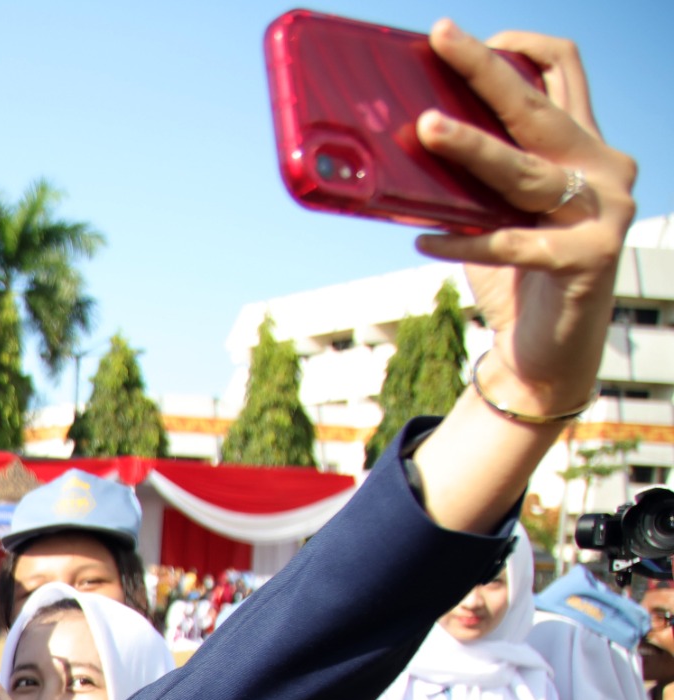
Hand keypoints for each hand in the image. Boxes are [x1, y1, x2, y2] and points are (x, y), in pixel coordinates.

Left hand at [414, 24, 633, 417]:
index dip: (516, 47)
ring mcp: (604, 211)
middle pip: (536, 106)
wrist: (546, 353)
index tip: (461, 41)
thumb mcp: (491, 211)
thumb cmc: (514, 275)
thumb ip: (469, 177)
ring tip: (425, 128)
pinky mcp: (588, 258)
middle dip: (484, 70)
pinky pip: (514, 243)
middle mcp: (603, 167)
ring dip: (472, 148)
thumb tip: (401, 139)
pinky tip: (424, 239)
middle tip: (441, 40)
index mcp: (581, 144)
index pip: (562, 69)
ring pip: (524, 170)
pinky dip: (465, 241)